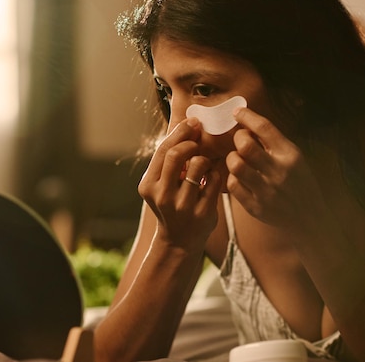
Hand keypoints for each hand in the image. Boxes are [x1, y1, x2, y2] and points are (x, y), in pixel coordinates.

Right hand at [138, 118, 221, 249]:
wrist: (178, 241)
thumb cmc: (171, 204)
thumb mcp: (160, 184)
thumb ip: (168, 159)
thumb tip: (188, 124)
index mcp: (149, 185)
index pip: (163, 150)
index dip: (180, 132)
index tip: (193, 123)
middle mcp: (163, 196)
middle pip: (177, 155)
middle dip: (191, 143)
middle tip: (198, 142)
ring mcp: (183, 206)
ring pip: (199, 165)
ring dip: (205, 159)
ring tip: (204, 165)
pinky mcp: (203, 213)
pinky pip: (214, 180)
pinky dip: (215, 174)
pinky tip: (210, 180)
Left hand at [226, 108, 323, 228]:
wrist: (311, 219)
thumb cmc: (300, 183)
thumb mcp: (296, 158)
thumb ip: (275, 143)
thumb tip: (248, 124)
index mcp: (291, 155)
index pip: (265, 128)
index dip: (248, 116)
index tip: (238, 113)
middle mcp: (279, 172)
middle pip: (245, 145)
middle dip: (238, 137)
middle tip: (240, 140)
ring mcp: (266, 191)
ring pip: (235, 165)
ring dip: (232, 158)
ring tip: (238, 159)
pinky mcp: (256, 207)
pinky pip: (233, 185)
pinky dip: (233, 178)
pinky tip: (240, 177)